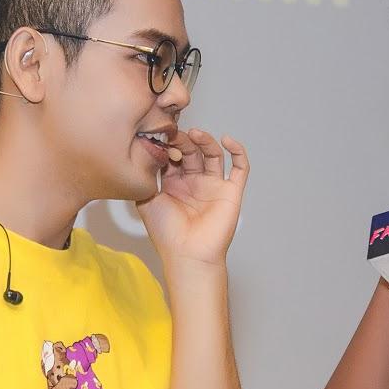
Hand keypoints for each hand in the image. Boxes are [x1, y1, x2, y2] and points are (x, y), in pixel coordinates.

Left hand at [140, 128, 248, 267]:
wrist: (187, 254)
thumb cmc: (166, 233)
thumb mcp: (147, 199)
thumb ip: (148, 176)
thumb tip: (148, 151)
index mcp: (174, 184)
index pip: (174, 155)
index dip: (169, 145)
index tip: (161, 139)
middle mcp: (194, 182)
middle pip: (192, 151)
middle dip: (184, 141)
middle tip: (175, 136)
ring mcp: (213, 186)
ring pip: (213, 154)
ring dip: (205, 141)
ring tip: (195, 134)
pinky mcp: (231, 192)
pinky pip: (240, 168)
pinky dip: (238, 151)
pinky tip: (227, 140)